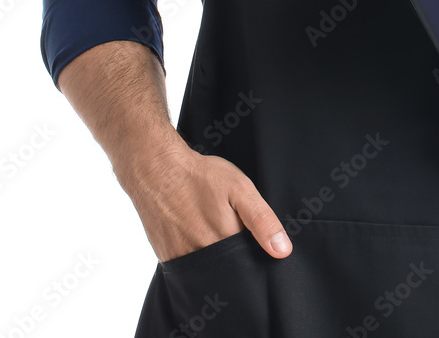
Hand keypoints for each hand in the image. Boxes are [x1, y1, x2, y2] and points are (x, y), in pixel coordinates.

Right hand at [115, 137, 292, 262]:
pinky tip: (195, 231)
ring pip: (208, 270)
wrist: (155, 169)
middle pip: (229, 269)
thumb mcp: (240, 190)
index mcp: (225, 243)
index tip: (253, 239)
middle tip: (227, 223)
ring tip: (210, 224)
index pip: (249, 265)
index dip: (256, 254)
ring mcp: (182, 260)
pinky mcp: (167, 257)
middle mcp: (203, 258)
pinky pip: (189, 266)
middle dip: (235, 256)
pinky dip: (196, 254)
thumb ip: (262, 221)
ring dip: (215, 255)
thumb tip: (282, 251)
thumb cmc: (200, 176)